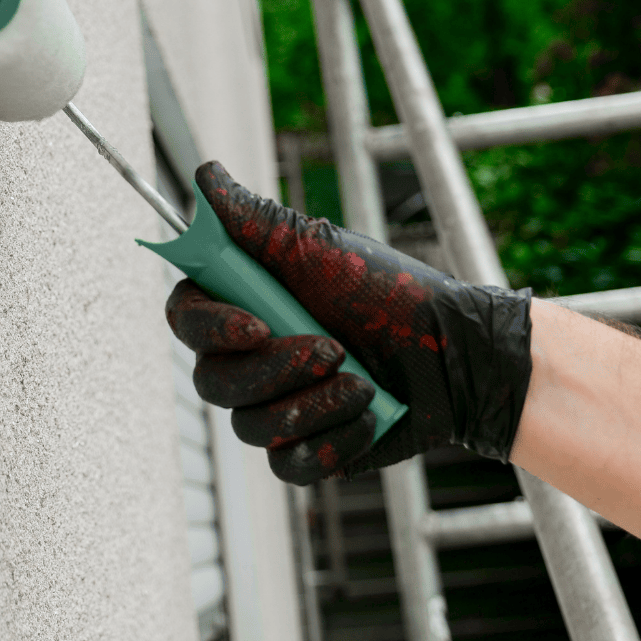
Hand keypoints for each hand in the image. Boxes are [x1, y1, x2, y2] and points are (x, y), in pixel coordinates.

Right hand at [165, 161, 531, 483]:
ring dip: (312, 403)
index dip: (210, 327)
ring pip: (251, 427)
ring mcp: (275, 404)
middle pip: (212, 382)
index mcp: (242, 302)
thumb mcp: (321, 247)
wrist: (455, 350)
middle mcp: (248, 356)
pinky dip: (333, 441)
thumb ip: (255, 220)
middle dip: (275, 370)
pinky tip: (369, 415)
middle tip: (334, 348)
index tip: (257, 325)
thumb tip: (204, 175)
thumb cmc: (389, 290)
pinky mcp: (305, 447)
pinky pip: (290, 465)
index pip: (186, 317)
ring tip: (364, 382)